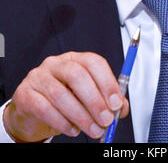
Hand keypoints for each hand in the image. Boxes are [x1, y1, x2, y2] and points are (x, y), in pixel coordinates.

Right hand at [3, 51, 128, 141]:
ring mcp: (38, 77)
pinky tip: (72, 130)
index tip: (116, 103)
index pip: (93, 62)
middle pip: (77, 75)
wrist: (33, 111)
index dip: (107, 82)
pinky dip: (61, 122)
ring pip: (60, 94)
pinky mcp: (25, 94)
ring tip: (92, 130)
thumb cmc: (63, 100)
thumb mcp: (86, 97)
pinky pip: (44, 108)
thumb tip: (121, 108)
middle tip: (105, 120)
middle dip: (94, 100)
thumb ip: (105, 99)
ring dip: (80, 115)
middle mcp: (56, 64)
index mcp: (75, 59)